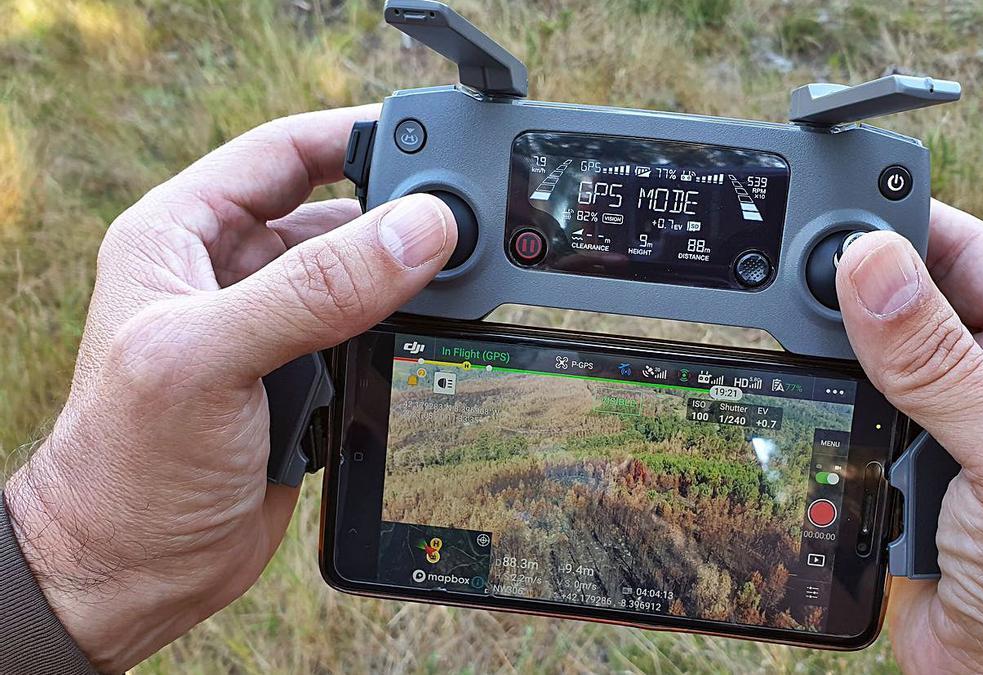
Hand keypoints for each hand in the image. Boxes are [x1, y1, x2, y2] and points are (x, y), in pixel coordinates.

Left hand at [3, 107, 456, 671]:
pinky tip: (439, 327)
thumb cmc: (128, 466)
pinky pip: (371, 333)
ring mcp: (271, 328)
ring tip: (461, 273)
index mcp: (182, 235)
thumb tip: (417, 232)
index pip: (281, 153)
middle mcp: (228, 272)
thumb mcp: (209, 357)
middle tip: (462, 217)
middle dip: (396, 210)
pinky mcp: (305, 380)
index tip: (432, 139)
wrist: (131, 575)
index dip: (354, 136)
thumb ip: (313, 289)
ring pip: (361, 274)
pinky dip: (408, 328)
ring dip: (407, 273)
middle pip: (334, 211)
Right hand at [835, 202, 982, 672]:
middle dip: (860, 287)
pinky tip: (808, 391)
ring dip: (839, 350)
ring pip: (875, 353)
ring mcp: (954, 425)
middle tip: (796, 274)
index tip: (837, 209)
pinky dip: (827, 400)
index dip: (909, 227)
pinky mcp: (906, 466)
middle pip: (916, 298)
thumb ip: (941, 363)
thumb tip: (871, 268)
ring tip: (797, 334)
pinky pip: (852, 409)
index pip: (977, 254)